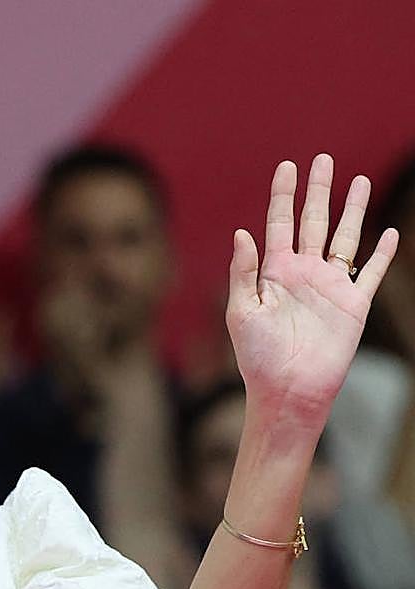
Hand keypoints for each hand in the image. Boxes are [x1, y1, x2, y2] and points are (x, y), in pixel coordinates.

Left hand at [226, 155, 398, 428]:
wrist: (288, 389)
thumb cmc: (258, 356)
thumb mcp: (241, 312)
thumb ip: (243, 272)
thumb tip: (242, 233)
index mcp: (273, 272)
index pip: (279, 223)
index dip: (283, 195)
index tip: (286, 166)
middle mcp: (303, 273)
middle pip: (314, 221)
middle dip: (318, 191)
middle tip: (322, 159)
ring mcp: (330, 286)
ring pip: (345, 238)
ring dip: (352, 210)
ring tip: (359, 181)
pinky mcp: (353, 304)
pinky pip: (370, 272)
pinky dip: (381, 253)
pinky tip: (388, 233)